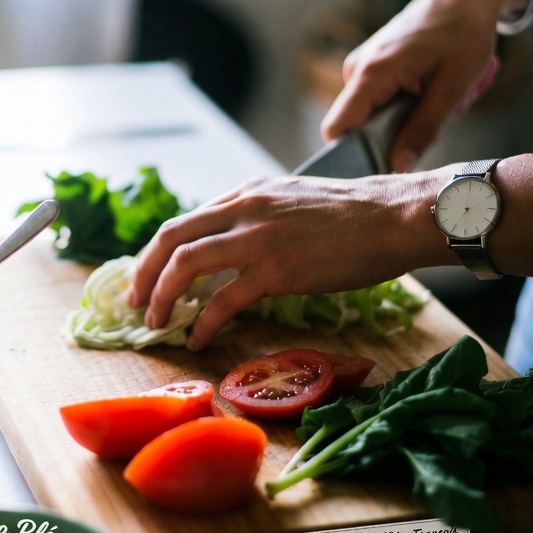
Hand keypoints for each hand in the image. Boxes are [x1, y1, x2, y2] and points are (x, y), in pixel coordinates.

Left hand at [127, 172, 438, 349]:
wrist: (395, 216)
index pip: (187, 220)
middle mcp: (243, 209)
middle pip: (171, 237)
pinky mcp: (275, 270)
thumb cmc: (356, 215)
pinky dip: (202, 323)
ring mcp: (256, 239)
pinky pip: (222, 301)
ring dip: (162, 297)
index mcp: (247, 192)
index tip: (150, 275)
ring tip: (157, 322)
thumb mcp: (294, 200)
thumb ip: (261, 216)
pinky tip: (197, 340)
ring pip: (185, 265)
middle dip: (144, 272)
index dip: (160, 252)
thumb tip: (238, 243)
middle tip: (136, 301)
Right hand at [321, 0, 527, 171]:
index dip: (350, 153)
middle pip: (356, 124)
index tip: (379, 164)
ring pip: (370, 112)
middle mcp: (357, 68)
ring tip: (436, 97)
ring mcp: (362, 64)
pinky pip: (377, 97)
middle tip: (432, 119)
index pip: (336, 128)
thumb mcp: (452, 89)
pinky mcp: (371, 63)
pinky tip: (429, 86)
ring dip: (403, 116)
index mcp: (372, 74)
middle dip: (392, 133)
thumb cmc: (463, 34)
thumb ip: (423, 130)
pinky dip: (403, 101)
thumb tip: (397, 166)